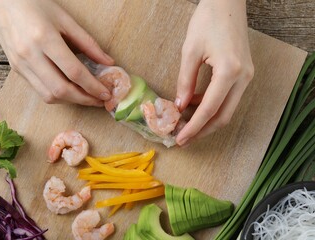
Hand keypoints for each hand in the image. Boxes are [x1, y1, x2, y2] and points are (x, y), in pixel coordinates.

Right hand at [0, 0, 113, 105]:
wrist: (3, 1)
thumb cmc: (36, 5)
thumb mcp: (66, 20)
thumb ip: (88, 43)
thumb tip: (108, 62)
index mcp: (45, 39)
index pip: (74, 72)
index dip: (93, 86)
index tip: (106, 93)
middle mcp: (30, 55)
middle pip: (61, 90)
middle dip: (84, 99)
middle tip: (100, 100)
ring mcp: (21, 65)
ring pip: (49, 95)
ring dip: (71, 101)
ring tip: (87, 97)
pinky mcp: (17, 70)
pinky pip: (40, 90)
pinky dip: (58, 95)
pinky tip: (70, 91)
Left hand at [175, 0, 253, 145]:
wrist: (227, 3)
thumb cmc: (208, 20)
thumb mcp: (190, 51)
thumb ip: (185, 81)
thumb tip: (180, 105)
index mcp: (229, 72)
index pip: (209, 109)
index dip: (194, 127)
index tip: (180, 139)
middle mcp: (243, 78)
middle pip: (224, 116)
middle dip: (203, 131)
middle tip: (184, 138)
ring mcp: (246, 76)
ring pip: (228, 109)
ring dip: (207, 120)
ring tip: (187, 124)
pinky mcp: (244, 73)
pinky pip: (228, 97)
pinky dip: (212, 105)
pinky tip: (194, 104)